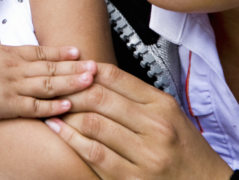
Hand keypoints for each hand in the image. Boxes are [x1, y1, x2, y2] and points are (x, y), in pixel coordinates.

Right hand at [0, 30, 97, 120]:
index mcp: (5, 53)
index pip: (39, 51)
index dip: (59, 52)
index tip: (76, 50)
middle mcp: (15, 69)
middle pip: (51, 67)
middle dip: (75, 67)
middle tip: (96, 66)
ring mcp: (15, 87)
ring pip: (50, 85)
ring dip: (72, 83)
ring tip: (91, 82)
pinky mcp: (10, 106)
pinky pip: (37, 108)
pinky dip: (54, 107)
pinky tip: (69, 105)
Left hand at [45, 63, 232, 179]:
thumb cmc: (186, 151)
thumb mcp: (169, 114)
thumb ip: (137, 96)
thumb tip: (97, 75)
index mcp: (162, 105)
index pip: (116, 77)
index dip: (86, 71)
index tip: (70, 69)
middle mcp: (155, 126)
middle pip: (99, 98)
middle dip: (70, 90)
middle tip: (54, 87)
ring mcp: (144, 154)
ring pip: (92, 123)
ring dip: (66, 113)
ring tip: (51, 106)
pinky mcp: (131, 178)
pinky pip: (92, 153)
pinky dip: (70, 138)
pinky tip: (58, 128)